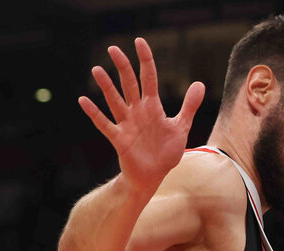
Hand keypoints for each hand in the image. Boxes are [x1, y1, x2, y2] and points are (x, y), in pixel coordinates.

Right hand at [79, 38, 205, 195]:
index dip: (145, 60)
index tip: (139, 42)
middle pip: (129, 84)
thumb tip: (199, 84)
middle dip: (122, 67)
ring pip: (115, 101)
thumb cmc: (165, 152)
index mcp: (153, 107)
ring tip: (97, 69)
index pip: (148, 78)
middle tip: (113, 49)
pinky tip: (84, 100)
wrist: (153, 176)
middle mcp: (137, 112)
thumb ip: (189, 106)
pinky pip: (105, 124)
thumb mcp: (181, 127)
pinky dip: (94, 113)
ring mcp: (127, 124)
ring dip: (106, 86)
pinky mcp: (119, 139)